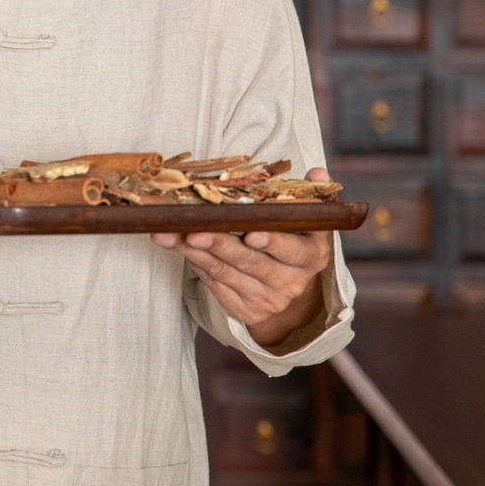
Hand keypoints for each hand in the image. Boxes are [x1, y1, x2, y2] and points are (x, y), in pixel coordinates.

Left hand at [152, 167, 333, 348]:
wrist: (288, 285)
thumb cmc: (294, 240)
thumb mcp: (309, 220)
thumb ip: (311, 196)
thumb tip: (317, 175)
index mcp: (311, 257)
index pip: (292, 251)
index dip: (272, 243)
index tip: (251, 233)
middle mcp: (291, 283)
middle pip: (250, 262)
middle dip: (218, 244)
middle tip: (192, 230)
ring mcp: (267, 300)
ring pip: (225, 273)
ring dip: (193, 252)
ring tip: (167, 233)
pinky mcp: (244, 311)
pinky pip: (214, 284)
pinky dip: (193, 263)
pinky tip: (174, 245)